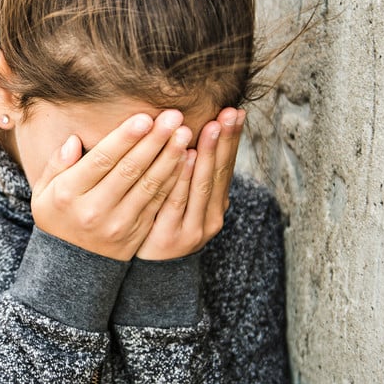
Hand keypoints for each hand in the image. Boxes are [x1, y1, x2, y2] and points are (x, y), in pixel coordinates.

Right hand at [30, 110, 192, 260]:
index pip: (101, 161)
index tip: (144, 118)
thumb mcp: (43, 191)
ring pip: (149, 186)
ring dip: (169, 158)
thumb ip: (56, 164)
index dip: (124, 138)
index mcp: (69, 194)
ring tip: (184, 133)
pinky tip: (185, 160)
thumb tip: (74, 140)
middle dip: (153, 141)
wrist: (70, 265)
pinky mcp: (137, 233)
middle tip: (172, 116)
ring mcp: (118, 224)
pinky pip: (158, 202)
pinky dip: (173, 180)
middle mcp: (95, 210)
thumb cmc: (57, 216)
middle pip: (129, 170)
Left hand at [136, 107, 244, 259]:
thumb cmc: (161, 226)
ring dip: (207, 154)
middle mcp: (211, 217)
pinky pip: (176, 201)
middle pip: (218, 172)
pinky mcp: (170, 237)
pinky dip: (182, 179)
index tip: (236, 111)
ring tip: (211, 127)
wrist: (147, 272)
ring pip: (201, 186)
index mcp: (214, 205)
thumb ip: (187, 173)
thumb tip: (193, 133)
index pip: (226, 166)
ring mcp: (193, 229)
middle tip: (229, 113)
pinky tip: (185, 156)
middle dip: (224, 140)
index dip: (231, 139)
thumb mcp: (180, 202)